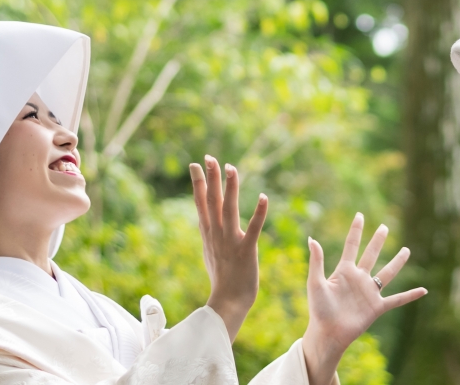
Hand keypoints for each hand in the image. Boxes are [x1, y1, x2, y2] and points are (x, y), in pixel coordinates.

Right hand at [190, 155, 267, 339]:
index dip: (198, 183)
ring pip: (230, 209)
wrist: (227, 302)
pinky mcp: (246, 250)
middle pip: (212, 201)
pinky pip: (254, 228)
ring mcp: (230, 241)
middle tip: (209, 157)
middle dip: (210, 178)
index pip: (201, 203)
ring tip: (232, 167)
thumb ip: (207, 234)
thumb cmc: (222, 279)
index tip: (195, 164)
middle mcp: (216, 234)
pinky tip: (264, 196)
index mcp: (208, 234)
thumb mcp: (209, 252)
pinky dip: (259, 212)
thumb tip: (201, 220)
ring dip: (231, 188)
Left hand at [301, 214, 426, 384]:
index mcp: (344, 271)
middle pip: (371, 255)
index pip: (352, 246)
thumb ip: (317, 261)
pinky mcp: (377, 307)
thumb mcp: (315, 283)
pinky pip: (397, 299)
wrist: (328, 333)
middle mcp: (359, 279)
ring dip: (397, 262)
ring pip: (387, 273)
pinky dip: (410, 295)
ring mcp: (369, 292)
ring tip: (406, 250)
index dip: (356, 230)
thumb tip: (312, 239)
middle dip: (377, 241)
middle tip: (384, 227)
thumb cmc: (319, 310)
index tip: (360, 215)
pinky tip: (423, 291)